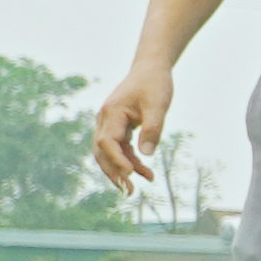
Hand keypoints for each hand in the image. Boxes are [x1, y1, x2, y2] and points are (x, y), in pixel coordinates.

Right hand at [89, 66, 173, 194]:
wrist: (151, 69)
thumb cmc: (154, 84)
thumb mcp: (158, 105)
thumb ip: (153, 128)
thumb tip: (147, 155)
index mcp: (112, 112)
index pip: (107, 141)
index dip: (116, 159)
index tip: (130, 173)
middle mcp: (105, 119)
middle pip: (102, 152)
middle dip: (114, 172)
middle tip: (129, 191)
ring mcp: (110, 124)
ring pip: (110, 153)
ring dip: (122, 170)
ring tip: (137, 187)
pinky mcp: (118, 127)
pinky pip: (120, 148)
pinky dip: (130, 161)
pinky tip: (144, 172)